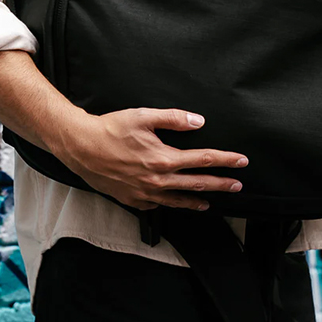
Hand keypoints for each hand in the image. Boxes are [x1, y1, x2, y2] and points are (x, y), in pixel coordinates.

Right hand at [61, 107, 248, 211]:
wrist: (80, 146)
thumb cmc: (110, 129)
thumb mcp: (143, 116)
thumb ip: (173, 118)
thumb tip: (198, 121)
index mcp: (163, 159)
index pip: (203, 160)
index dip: (225, 160)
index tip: (241, 161)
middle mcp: (157, 180)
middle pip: (197, 184)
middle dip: (220, 184)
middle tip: (238, 185)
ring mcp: (144, 193)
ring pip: (178, 200)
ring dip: (198, 200)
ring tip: (211, 202)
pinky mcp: (132, 200)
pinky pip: (157, 205)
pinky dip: (170, 204)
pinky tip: (175, 202)